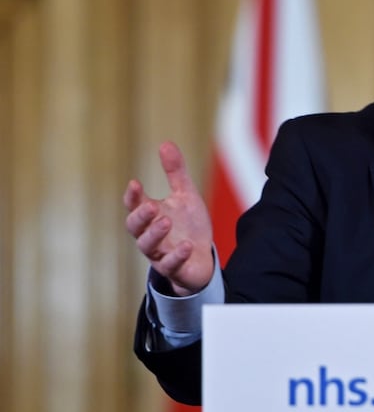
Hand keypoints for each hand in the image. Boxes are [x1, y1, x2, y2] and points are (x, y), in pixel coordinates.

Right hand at [124, 141, 213, 295]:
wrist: (202, 258)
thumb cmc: (188, 226)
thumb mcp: (185, 196)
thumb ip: (175, 173)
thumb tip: (165, 143)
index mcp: (150, 215)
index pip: (134, 205)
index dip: (132, 196)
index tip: (135, 183)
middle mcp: (149, 234)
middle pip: (135, 227)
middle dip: (140, 216)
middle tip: (151, 206)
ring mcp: (159, 253)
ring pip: (147, 246)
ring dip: (154, 234)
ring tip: (166, 221)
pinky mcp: (173, 268)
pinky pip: (169, 265)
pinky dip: (176, 255)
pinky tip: (186, 245)